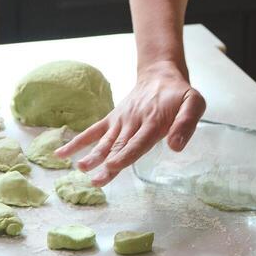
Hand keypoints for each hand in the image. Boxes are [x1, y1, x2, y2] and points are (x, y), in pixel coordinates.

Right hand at [55, 63, 205, 186]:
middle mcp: (134, 122)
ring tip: (80, 168)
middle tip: (95, 181)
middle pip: (119, 146)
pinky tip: (61, 153)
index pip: (138, 142)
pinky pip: (93, 131)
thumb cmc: (179, 95)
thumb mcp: (194, 103)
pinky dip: (77, 142)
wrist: (160, 75)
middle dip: (106, 164)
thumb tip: (176, 146)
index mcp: (154, 121)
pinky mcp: (112, 119)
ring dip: (92, 155)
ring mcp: (120, 121)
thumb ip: (187, 123)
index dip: (125, 155)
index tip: (113, 166)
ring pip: (104, 141)